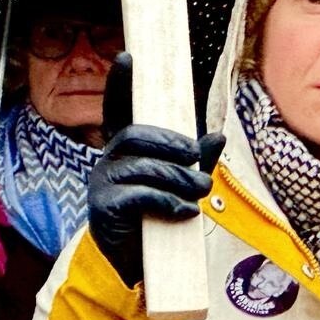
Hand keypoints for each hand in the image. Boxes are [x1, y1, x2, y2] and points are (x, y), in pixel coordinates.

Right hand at [87, 54, 224, 287]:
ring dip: (179, 178)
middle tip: (197, 158)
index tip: (127, 57)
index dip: (119, 85)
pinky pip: (138, 194)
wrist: (134, 262)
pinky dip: (167, 201)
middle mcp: (108, 160)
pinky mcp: (104, 208)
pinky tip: (183, 210)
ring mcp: (102, 183)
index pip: (117, 111)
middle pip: (136, 135)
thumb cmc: (157, 216)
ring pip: (142, 166)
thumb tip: (217, 136)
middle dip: (172, 144)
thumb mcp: (181, 185)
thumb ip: (196, 161)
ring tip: (200, 191)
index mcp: (124, 150)